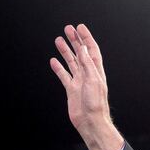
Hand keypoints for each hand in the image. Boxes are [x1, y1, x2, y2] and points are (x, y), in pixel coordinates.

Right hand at [50, 24, 122, 149]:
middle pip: (80, 53)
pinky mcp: (71, 89)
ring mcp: (79, 81)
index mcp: (96, 71)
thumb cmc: (95, 104)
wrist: (90, 121)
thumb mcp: (93, 80)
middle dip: (75, 40)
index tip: (80, 27)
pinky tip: (54, 60)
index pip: (91, 50)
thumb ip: (87, 63)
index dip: (86, 38)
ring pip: (71, 62)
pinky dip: (59, 68)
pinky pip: (64, 75)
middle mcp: (88, 74)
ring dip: (65, 51)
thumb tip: (82, 47)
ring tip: (58, 40)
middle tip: (68, 29)